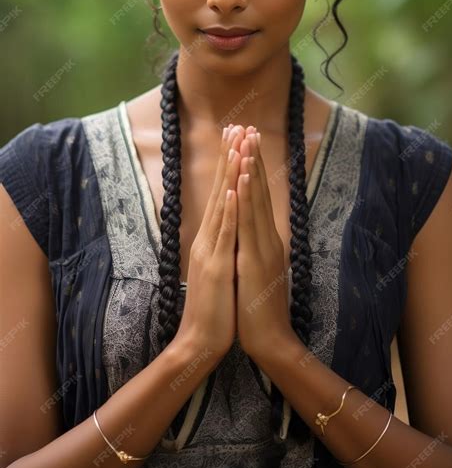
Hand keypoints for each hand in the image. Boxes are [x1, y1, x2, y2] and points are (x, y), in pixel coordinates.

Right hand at [174, 124, 245, 361]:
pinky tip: (232, 187)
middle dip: (229, 157)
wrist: (200, 341)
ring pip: (222, 204)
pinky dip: (228, 209)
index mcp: (211, 240)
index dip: (230, 166)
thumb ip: (222, 248)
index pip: (222, 195)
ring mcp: (210, 250)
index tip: (237, 139)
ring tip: (236, 144)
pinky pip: (224, 232)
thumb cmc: (214, 309)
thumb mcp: (219, 271)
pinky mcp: (216, 265)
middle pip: (220, 190)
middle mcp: (208, 239)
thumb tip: (230, 231)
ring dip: (230, 173)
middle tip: (235, 125)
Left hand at [235, 129, 292, 360]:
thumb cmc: (260, 308)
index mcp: (266, 240)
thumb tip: (250, 233)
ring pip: (256, 201)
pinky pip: (249, 224)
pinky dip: (247, 199)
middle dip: (253, 158)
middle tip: (249, 127)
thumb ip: (255, 249)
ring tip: (247, 141)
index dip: (253, 169)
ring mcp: (263, 247)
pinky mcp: (255, 259)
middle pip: (260, 191)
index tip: (246, 142)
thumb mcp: (256, 271)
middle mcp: (268, 238)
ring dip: (251, 169)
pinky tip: (244, 178)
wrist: (270, 339)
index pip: (258, 197)